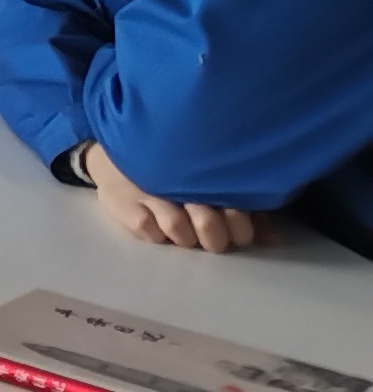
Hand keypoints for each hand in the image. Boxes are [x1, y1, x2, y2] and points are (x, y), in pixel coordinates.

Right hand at [87, 144, 268, 251]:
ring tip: (179, 227)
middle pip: (210, 226)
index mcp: (209, 175)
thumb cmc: (174, 171)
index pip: (238, 213)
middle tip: (208, 232)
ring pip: (180, 232)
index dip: (241, 228)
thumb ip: (246, 209)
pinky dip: (156, 233)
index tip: (234, 227)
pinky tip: (153, 221)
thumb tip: (273, 241)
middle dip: (215, 236)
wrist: (117, 150)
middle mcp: (180, 183)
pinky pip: (149, 233)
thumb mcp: (212, 185)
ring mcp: (150, 192)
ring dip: (184, 237)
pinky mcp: (123, 203)